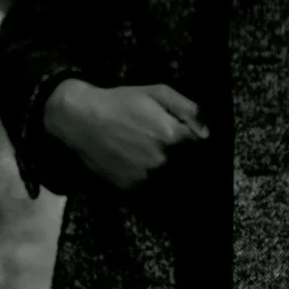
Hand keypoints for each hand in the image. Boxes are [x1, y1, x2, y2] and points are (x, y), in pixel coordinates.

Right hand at [44, 78, 208, 191]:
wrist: (81, 120)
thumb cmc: (121, 102)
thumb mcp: (157, 93)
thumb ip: (189, 109)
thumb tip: (207, 133)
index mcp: (173, 136)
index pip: (200, 148)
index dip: (195, 144)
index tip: (190, 143)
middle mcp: (162, 161)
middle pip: (189, 170)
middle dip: (187, 164)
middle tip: (177, 158)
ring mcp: (146, 178)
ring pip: (172, 185)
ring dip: (173, 180)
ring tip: (165, 172)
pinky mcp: (130, 189)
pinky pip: (152, 195)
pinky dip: (154, 189)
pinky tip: (147, 176)